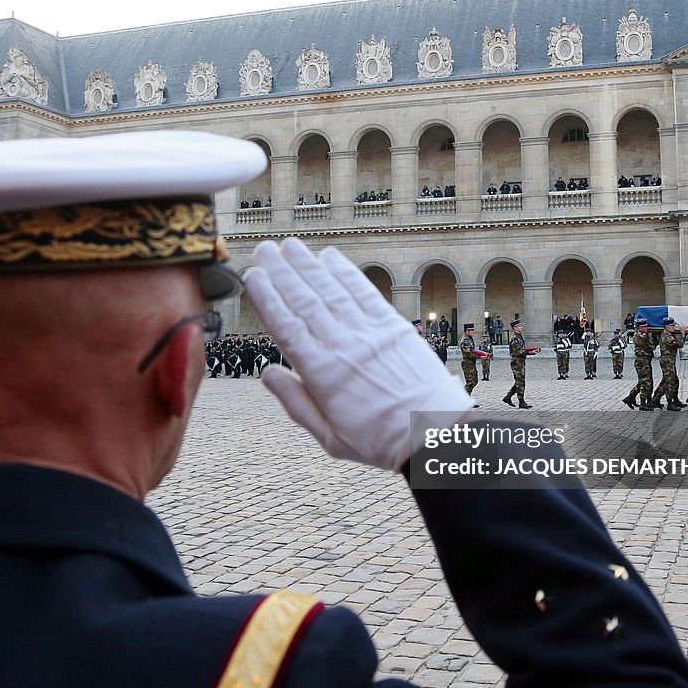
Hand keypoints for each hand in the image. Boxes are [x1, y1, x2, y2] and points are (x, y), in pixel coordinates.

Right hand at [244, 238, 472, 470]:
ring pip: (330, 291)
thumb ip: (295, 404)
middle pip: (304, 301)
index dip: (267, 298)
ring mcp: (368, 333)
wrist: (435, 434)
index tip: (252, 277)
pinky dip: (346, 272)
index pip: (285, 327)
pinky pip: (364, 292)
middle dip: (281, 272)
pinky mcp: (393, 327)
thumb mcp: (330, 438)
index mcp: (321, 375)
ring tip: (289, 246)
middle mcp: (342, 347)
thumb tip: (266, 373)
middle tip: (264, 250)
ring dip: (308, 265)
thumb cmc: (380, 441)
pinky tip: (330, 257)